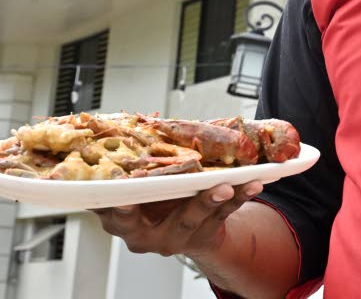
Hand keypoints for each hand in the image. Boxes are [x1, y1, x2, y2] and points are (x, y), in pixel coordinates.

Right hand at [93, 181, 263, 258]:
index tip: (118, 193)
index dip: (111, 205)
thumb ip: (137, 167)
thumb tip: (147, 123)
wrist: (191, 229)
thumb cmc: (158, 195)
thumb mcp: (141, 182)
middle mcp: (142, 234)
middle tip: (166, 194)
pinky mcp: (203, 235)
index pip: (108, 212)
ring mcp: (173, 238)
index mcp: (120, 218)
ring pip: (190, 220)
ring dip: (208, 201)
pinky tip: (252, 184)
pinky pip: (222, 215)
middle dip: (158, 209)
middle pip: (144, 225)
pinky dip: (238, 197)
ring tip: (225, 187)